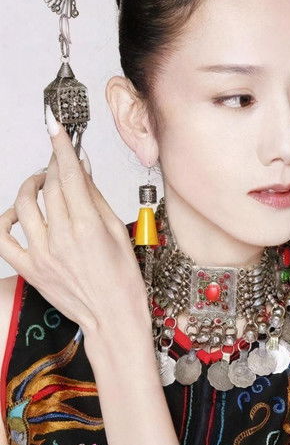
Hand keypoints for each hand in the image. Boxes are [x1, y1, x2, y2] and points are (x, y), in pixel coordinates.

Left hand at [0, 120, 148, 333]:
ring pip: (24, 203)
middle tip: (60, 160)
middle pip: (49, 185)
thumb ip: (95, 197)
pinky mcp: (29, 268)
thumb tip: (82, 169)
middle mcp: (61, 237)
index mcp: (87, 226)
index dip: (61, 147)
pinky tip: (19, 213)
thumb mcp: (117, 231)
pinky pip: (4, 237)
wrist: (113, 317)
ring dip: (32, 185)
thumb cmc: (123, 279)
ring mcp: (41, 253)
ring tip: (42, 183)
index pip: (69, 175)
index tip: (55, 127)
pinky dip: (6, 219)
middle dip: (54, 165)